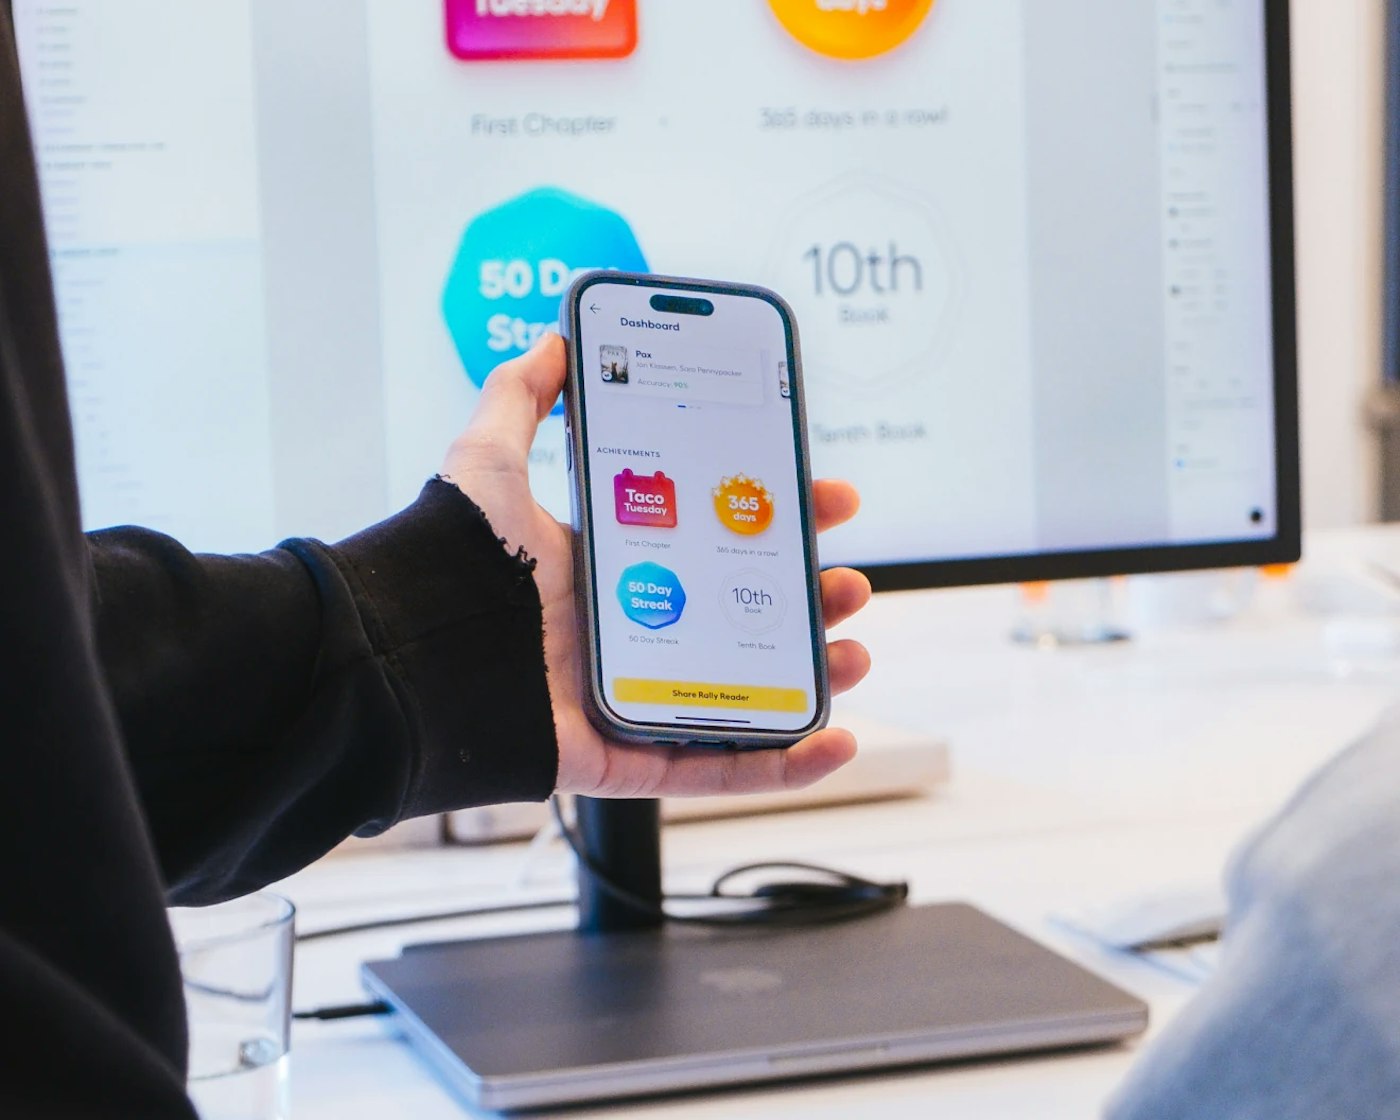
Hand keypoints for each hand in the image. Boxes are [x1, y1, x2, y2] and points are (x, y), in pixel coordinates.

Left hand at [441, 333, 872, 797]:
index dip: (776, 523)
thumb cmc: (441, 560)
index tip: (828, 499)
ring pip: (742, 695)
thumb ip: (521, 394)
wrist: (400, 654)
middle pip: (741, 621)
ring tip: (851, 652)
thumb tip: (555, 337)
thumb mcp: (487, 457)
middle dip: (807, 600)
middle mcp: (627, 634)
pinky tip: (834, 741)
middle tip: (850, 581)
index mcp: (611, 569)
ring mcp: (629, 698)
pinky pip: (713, 768)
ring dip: (808, 678)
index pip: (714, 544)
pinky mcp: (622, 754)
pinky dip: (779, 765)